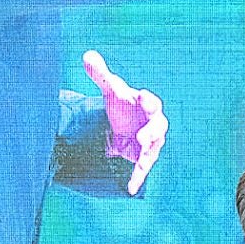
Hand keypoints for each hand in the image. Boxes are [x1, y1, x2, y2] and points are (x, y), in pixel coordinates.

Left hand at [84, 50, 165, 195]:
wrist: (122, 124)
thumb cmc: (122, 105)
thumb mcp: (110, 90)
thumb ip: (101, 75)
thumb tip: (87, 56)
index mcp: (148, 106)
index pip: (151, 102)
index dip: (148, 100)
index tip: (140, 95)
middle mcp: (154, 125)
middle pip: (158, 129)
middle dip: (152, 133)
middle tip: (143, 138)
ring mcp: (150, 144)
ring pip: (152, 151)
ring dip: (146, 158)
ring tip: (140, 164)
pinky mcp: (142, 158)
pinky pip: (142, 169)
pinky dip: (137, 178)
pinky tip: (131, 187)